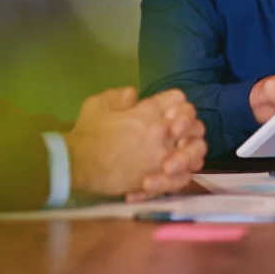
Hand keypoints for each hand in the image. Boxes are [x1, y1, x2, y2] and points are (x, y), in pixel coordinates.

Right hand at [63, 88, 205, 197]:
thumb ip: (119, 96)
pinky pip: (184, 176)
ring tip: (178, 155)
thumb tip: (133, 95)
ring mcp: (163, 155)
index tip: (169, 111)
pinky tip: (171, 173)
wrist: (78, 163)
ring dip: (191, 152)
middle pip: (195, 124)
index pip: (179, 99)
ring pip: (196, 151)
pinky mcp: (159, 178)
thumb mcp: (99, 103)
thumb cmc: (87, 132)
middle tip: (178, 134)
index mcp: (150, 110)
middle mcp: (163, 131)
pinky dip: (182, 175)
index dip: (177, 104)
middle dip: (191, 127)